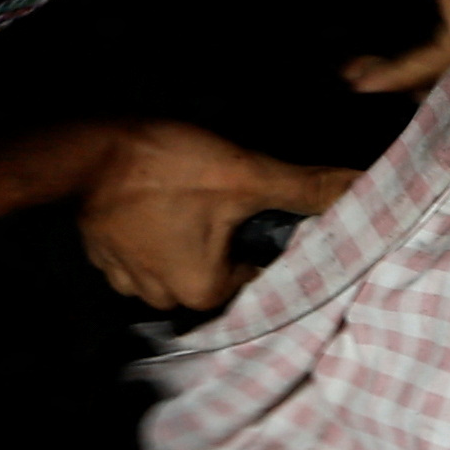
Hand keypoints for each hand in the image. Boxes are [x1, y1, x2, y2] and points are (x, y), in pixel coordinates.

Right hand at [75, 124, 362, 314]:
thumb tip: (364, 188)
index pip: (259, 273)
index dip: (271, 240)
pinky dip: (158, 232)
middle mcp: (166, 299)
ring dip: (193, 236)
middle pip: (220, 270)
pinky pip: (147, 251)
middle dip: (231, 238)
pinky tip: (166, 203)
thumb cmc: (168, 167)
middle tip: (234, 198)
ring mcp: (129, 280)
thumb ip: (307, 188)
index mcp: (204, 291)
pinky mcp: (106, 257)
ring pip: (182, 261)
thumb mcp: (246, 175)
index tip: (269, 210)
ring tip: (198, 197)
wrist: (85, 151)